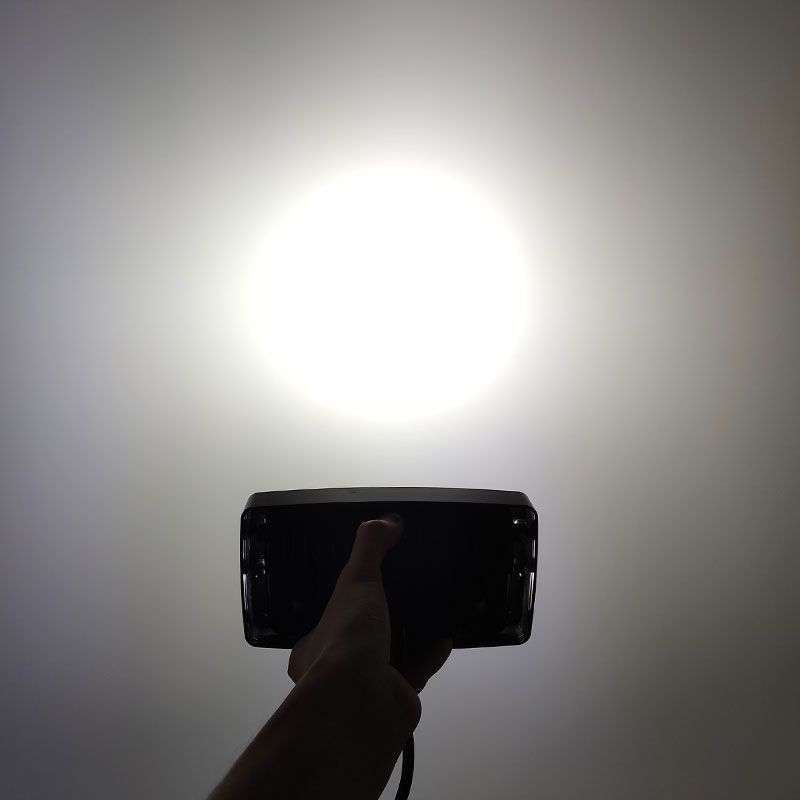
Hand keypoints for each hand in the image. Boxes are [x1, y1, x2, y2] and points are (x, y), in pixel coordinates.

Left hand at [287, 514, 451, 729]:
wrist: (362, 703)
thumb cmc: (346, 639)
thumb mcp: (355, 580)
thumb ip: (370, 548)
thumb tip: (389, 519)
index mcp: (311, 649)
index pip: (322, 626)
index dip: (338, 608)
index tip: (358, 589)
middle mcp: (333, 673)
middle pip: (355, 643)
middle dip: (374, 624)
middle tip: (395, 598)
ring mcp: (366, 689)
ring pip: (386, 658)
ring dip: (405, 637)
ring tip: (423, 610)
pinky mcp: (397, 698)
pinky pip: (416, 671)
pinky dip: (431, 654)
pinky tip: (446, 636)